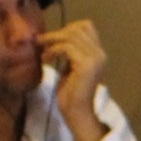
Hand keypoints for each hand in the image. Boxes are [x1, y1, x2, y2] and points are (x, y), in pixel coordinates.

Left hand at [41, 19, 109, 140]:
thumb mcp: (69, 68)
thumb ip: (69, 54)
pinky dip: (52, 51)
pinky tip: (45, 60)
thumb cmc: (71, 95)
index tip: (51, 39)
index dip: (68, 28)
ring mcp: (95, 59)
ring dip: (52, 41)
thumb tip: (57, 40)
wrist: (77, 114)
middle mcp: (100, 54)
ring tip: (42, 52)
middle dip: (57, 33)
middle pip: (78, 28)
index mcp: (98, 54)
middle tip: (41, 42)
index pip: (87, 26)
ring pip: (71, 36)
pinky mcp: (86, 65)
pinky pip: (66, 47)